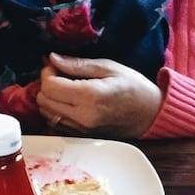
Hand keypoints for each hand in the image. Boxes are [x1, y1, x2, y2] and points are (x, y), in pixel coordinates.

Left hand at [36, 54, 162, 137]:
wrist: (151, 114)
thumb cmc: (134, 87)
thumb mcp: (108, 67)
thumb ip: (77, 64)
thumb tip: (52, 58)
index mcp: (90, 97)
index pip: (48, 86)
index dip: (48, 72)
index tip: (58, 65)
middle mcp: (83, 117)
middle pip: (44, 100)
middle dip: (47, 84)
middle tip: (61, 75)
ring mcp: (82, 129)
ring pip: (47, 113)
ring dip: (50, 98)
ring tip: (66, 89)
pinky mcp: (83, 136)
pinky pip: (56, 123)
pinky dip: (57, 110)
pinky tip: (70, 102)